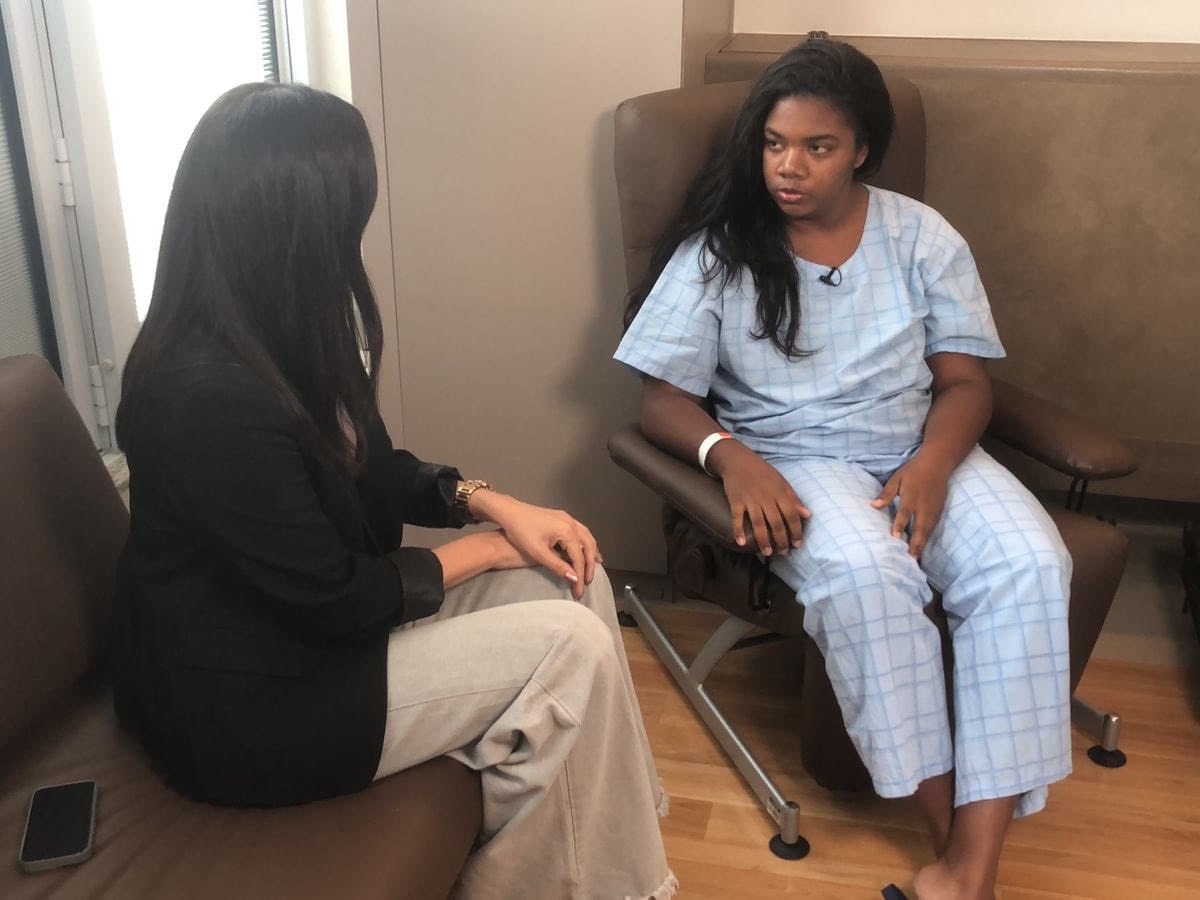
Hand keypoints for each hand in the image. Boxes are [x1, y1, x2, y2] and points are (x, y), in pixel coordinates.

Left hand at [470, 492, 599, 599]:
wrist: (510, 512)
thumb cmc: (521, 532)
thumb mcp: (538, 552)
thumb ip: (557, 565)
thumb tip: (574, 578)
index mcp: (567, 531)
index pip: (578, 558)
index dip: (580, 577)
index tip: (579, 592)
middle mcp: (571, 523)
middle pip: (588, 547)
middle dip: (589, 566)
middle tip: (588, 582)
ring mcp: (568, 518)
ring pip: (587, 537)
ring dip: (591, 553)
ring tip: (594, 566)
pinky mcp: (563, 517)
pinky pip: (581, 532)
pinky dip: (586, 543)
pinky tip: (586, 548)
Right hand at [707, 440, 809, 555]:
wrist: (738, 460)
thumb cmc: (762, 472)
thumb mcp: (782, 482)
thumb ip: (794, 499)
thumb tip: (808, 515)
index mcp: (780, 493)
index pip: (791, 515)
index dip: (796, 531)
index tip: (797, 544)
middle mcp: (766, 498)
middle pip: (776, 523)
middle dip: (781, 540)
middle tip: (783, 552)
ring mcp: (750, 500)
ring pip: (758, 524)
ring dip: (763, 540)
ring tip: (767, 553)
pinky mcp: (736, 501)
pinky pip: (737, 518)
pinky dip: (738, 531)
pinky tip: (741, 543)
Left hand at [871, 453, 950, 557]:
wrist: (936, 465)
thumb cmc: (912, 472)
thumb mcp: (897, 479)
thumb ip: (886, 494)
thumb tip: (874, 505)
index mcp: (911, 498)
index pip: (904, 515)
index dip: (900, 526)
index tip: (895, 538)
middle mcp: (923, 507)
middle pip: (920, 529)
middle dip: (914, 545)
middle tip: (908, 560)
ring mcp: (933, 511)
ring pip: (927, 532)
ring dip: (921, 546)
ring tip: (914, 561)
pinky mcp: (938, 513)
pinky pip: (932, 530)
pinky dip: (926, 541)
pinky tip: (921, 550)